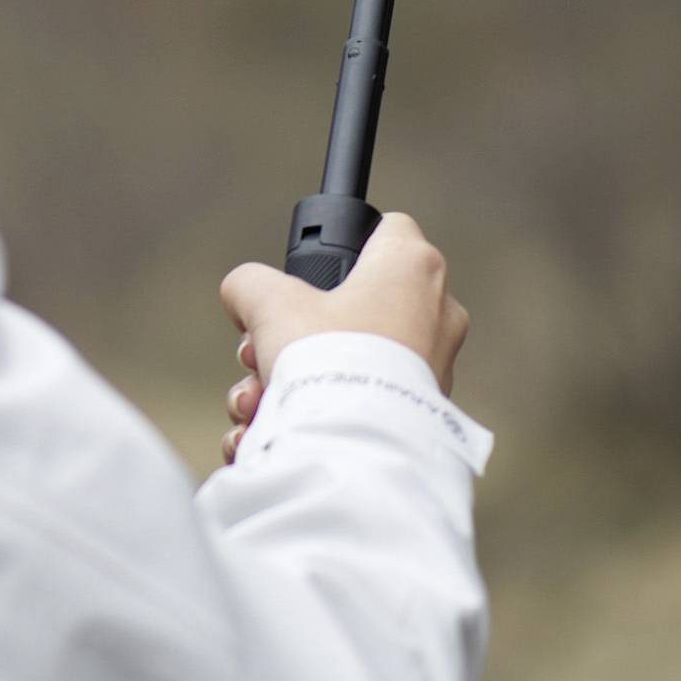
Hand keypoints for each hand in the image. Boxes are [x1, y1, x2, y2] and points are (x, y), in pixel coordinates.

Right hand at [218, 212, 469, 463]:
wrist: (357, 450)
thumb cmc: (325, 361)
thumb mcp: (269, 304)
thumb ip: (250, 284)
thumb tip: (242, 294)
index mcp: (412, 268)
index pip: (386, 231)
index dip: (343, 246)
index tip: (307, 278)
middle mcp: (437, 313)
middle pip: (355, 306)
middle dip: (295, 336)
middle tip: (261, 353)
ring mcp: (436, 368)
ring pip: (353, 363)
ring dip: (294, 382)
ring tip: (256, 404)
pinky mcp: (425, 417)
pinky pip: (362, 407)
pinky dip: (319, 417)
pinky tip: (270, 434)